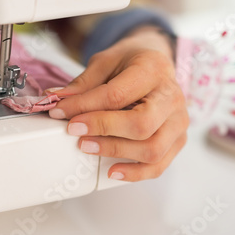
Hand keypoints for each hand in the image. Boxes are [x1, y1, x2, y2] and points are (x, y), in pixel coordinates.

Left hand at [48, 26, 188, 181]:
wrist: (156, 64)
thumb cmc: (130, 62)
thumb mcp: (104, 62)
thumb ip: (83, 84)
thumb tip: (56, 100)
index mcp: (154, 70)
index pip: (117, 95)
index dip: (85, 107)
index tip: (60, 112)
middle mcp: (172, 97)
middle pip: (141, 124)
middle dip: (102, 130)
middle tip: (74, 130)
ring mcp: (178, 121)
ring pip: (152, 149)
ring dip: (114, 151)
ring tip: (86, 146)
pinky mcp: (178, 140)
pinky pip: (159, 165)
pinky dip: (134, 173)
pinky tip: (111, 171)